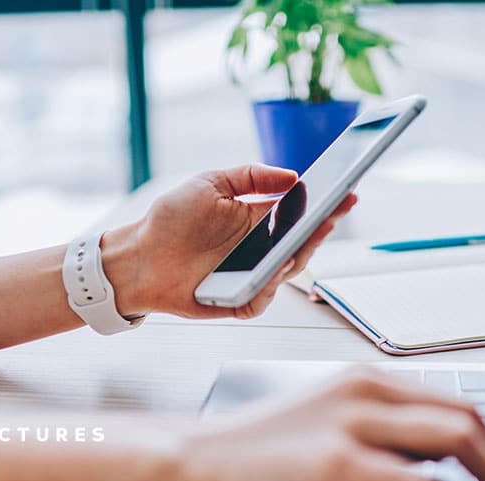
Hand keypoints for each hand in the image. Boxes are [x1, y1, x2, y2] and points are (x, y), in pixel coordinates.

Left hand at [102, 164, 356, 318]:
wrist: (138, 256)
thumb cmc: (171, 220)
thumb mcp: (211, 183)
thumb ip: (251, 176)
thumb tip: (292, 176)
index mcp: (258, 220)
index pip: (301, 212)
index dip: (325, 203)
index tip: (346, 190)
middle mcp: (260, 249)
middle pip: (303, 241)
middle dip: (322, 226)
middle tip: (334, 212)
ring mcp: (252, 276)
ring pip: (289, 269)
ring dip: (301, 252)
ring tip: (312, 233)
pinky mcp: (239, 300)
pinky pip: (264, 295)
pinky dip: (272, 284)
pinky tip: (276, 268)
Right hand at [180, 368, 484, 480]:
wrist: (195, 462)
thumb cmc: (259, 449)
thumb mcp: (327, 418)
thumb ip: (383, 427)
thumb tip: (443, 462)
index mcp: (363, 381)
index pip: (455, 404)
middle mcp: (363, 394)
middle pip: (467, 421)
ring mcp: (351, 429)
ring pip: (457, 447)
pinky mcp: (338, 468)